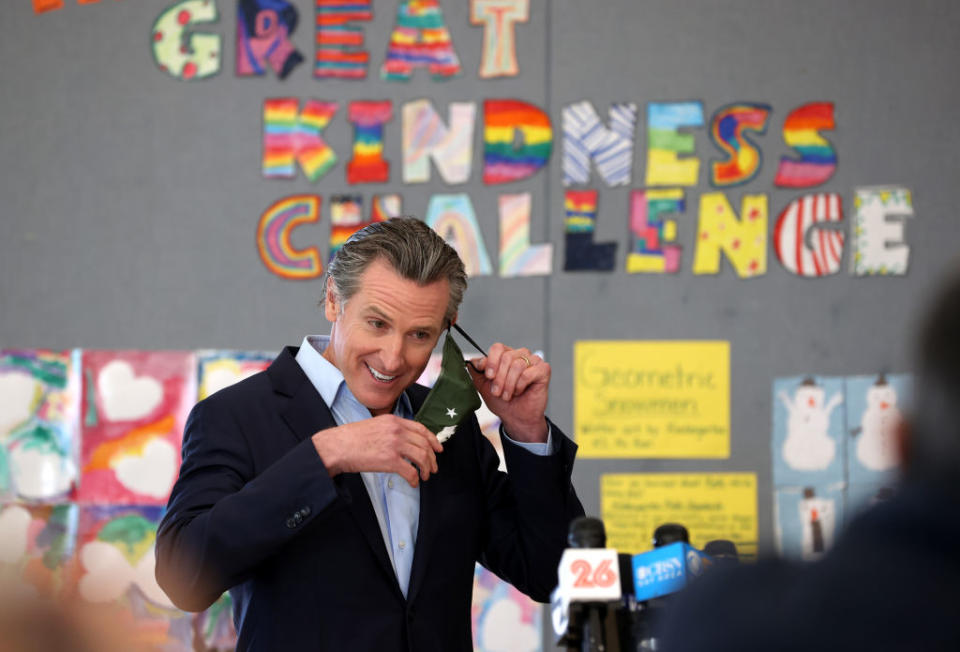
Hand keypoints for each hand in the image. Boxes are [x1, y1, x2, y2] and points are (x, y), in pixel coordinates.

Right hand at [311, 414, 442, 487]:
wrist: (337, 446)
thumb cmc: (351, 438)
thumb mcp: (374, 425)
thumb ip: (390, 429)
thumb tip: (403, 442)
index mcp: (393, 421)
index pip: (421, 428)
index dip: (432, 440)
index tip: (438, 449)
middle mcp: (397, 430)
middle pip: (424, 444)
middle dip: (432, 458)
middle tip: (433, 468)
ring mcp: (394, 445)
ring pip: (421, 457)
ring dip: (426, 469)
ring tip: (424, 476)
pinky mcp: (390, 460)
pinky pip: (411, 471)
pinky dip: (415, 479)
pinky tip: (413, 483)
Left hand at [468, 343, 548, 442]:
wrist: (516, 418)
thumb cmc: (502, 401)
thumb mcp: (483, 385)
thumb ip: (476, 371)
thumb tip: (471, 360)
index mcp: (506, 355)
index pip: (497, 348)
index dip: (491, 362)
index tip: (488, 377)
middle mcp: (520, 354)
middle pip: (507, 357)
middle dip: (499, 378)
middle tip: (497, 392)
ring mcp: (533, 361)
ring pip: (517, 365)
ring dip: (509, 384)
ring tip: (507, 395)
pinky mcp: (543, 370)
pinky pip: (527, 374)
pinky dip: (520, 386)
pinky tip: (520, 392)